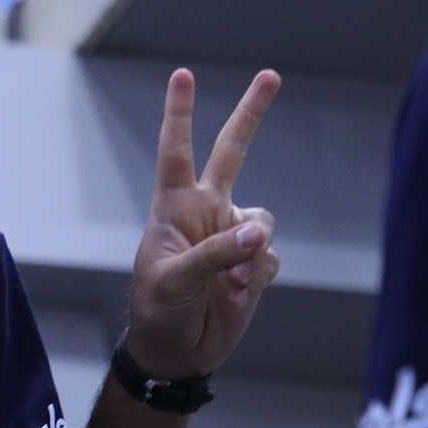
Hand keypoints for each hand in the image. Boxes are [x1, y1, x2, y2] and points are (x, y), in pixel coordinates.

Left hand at [126, 67, 282, 380]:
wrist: (177, 352)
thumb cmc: (158, 310)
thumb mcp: (174, 281)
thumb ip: (216, 254)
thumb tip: (259, 233)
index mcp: (174, 207)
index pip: (176, 152)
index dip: (179, 113)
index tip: (182, 74)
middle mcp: (207, 212)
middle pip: (233, 152)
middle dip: (252, 114)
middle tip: (270, 74)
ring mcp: (233, 236)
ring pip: (263, 222)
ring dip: (249, 253)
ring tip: (222, 285)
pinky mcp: (254, 264)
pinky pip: (269, 258)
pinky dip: (256, 278)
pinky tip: (235, 295)